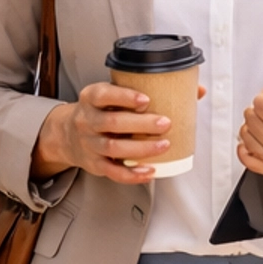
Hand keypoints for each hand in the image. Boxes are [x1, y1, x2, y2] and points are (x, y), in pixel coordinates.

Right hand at [31, 81, 193, 183]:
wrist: (66, 134)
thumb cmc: (100, 111)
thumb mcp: (113, 94)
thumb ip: (148, 88)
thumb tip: (196, 90)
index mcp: (91, 97)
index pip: (103, 94)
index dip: (124, 96)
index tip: (146, 99)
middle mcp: (87, 120)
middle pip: (111, 122)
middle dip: (140, 124)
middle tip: (165, 123)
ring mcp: (89, 143)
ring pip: (113, 147)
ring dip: (140, 148)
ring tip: (163, 146)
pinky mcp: (95, 164)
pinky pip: (113, 171)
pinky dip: (132, 174)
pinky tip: (150, 171)